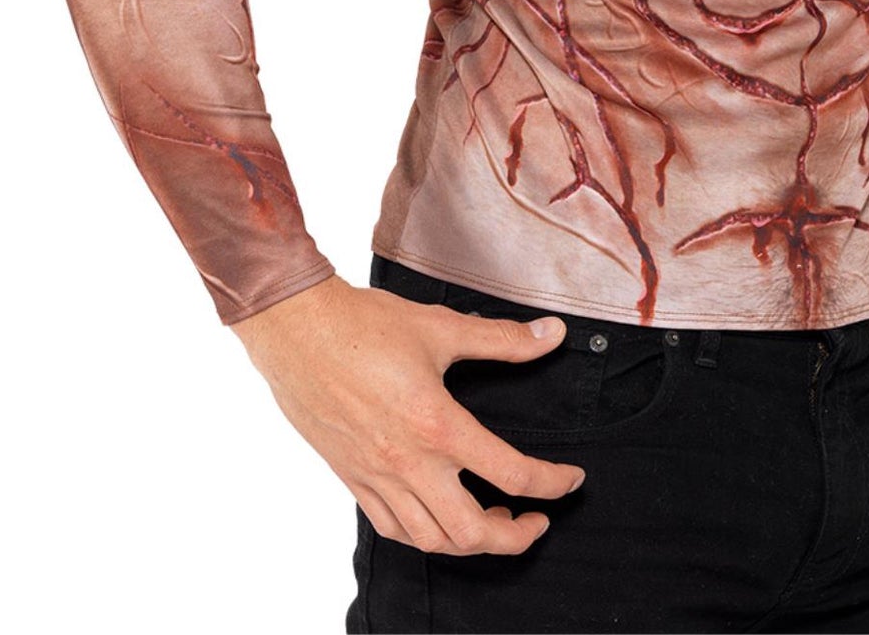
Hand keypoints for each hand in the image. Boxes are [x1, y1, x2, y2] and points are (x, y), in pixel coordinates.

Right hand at [231, 274, 585, 556]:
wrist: (297, 332)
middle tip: (537, 520)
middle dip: (515, 537)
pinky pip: (393, 529)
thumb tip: (553, 335)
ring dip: (471, 543)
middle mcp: (409, 463)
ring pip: (431, 541)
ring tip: (494, 521)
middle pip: (473, 532)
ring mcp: (377, 477)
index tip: (570, 481)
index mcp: (438, 425)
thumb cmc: (366, 325)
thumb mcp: (442, 327)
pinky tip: (440, 518)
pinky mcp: (352, 479)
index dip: (551, 484)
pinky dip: (425, 536)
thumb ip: (503, 339)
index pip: (511, 473)